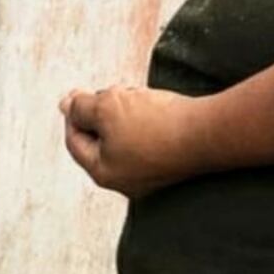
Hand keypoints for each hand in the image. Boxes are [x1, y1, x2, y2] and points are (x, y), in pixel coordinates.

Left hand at [61, 85, 199, 196]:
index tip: (82, 93)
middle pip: (101, 139)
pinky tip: (158, 107)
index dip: (74, 113)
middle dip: (104, 111)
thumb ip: (81, 107)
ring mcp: (151, 175)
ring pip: (125, 136)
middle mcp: (126, 181)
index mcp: (104, 172)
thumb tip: (66, 105)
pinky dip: (147, 119)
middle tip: (117, 93)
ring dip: (127, 112)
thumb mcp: (106, 107)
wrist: (208, 131)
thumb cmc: (156, 123)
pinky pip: (149, 138)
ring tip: (139, 97)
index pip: (75, 140)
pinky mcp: (171, 164)